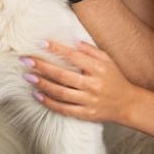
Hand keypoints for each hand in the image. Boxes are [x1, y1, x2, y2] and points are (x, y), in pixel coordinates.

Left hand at [21, 41, 141, 124]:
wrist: (128, 104)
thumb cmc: (115, 78)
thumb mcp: (107, 60)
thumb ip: (89, 50)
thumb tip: (70, 39)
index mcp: (99, 69)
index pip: (74, 56)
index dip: (57, 49)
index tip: (41, 43)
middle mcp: (93, 85)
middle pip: (63, 75)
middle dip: (42, 67)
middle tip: (26, 60)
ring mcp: (89, 101)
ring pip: (61, 93)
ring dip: (42, 84)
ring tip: (28, 77)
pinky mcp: (86, 114)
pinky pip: (64, 109)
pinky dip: (49, 102)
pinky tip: (37, 95)